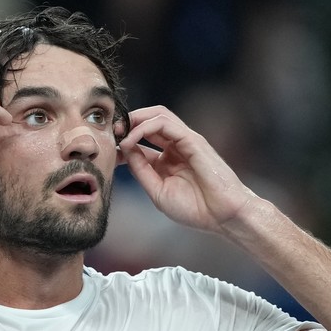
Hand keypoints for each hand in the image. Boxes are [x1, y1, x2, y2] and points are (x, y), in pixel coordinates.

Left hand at [118, 106, 255, 234]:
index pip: (143, 138)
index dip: (123, 139)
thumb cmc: (195, 208)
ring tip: (118, 133)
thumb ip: (141, 170)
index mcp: (169, 158)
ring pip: (158, 115)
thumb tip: (123, 151)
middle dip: (127, 122)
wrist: (222, 216)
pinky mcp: (193, 140)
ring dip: (134, 120)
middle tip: (110, 133)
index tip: (108, 149)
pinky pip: (165, 123)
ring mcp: (186, 141)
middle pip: (149, 120)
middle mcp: (177, 146)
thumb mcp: (157, 191)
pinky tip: (131, 140)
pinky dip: (144, 127)